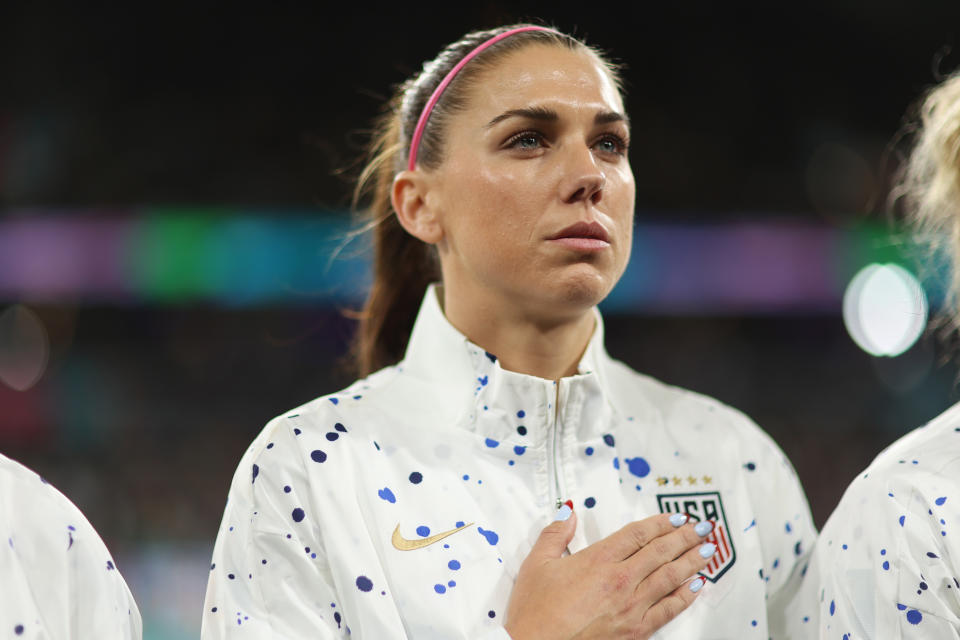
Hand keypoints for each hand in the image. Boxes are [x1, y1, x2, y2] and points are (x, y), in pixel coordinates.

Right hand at [504, 508, 714, 639]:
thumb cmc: (535, 613)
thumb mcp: (537, 564)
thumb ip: (554, 534)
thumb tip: (568, 514)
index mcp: (597, 560)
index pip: (638, 533)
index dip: (661, 522)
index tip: (675, 517)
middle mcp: (619, 580)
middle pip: (660, 551)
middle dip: (685, 537)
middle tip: (701, 527)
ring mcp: (630, 606)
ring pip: (670, 577)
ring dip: (692, 560)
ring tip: (707, 549)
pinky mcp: (635, 630)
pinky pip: (668, 609)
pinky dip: (686, 596)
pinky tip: (696, 586)